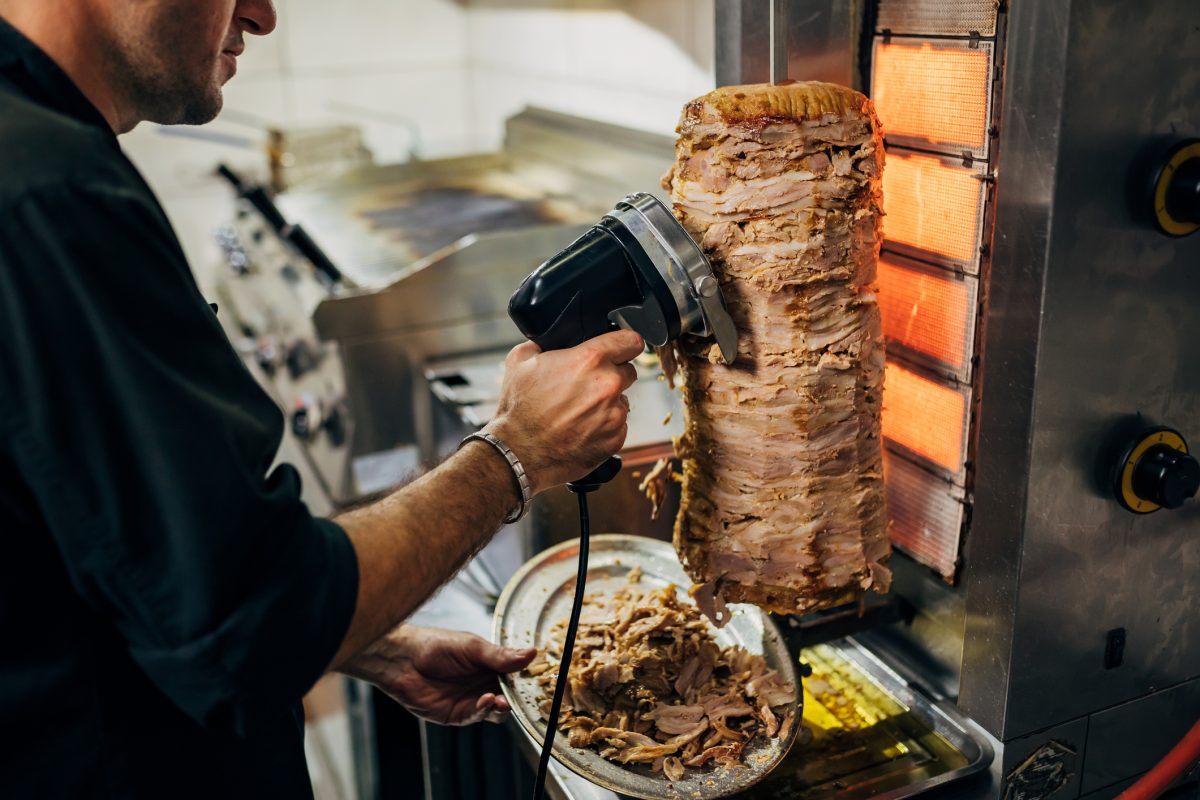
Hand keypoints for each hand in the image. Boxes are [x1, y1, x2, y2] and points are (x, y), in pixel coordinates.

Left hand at [338, 625, 535, 725]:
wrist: (404, 660)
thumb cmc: (436, 646)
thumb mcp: (473, 647)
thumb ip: (500, 656)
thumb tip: (532, 653)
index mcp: (490, 665)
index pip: (515, 675)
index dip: (526, 679)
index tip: (538, 679)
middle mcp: (483, 684)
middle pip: (510, 696)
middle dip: (518, 698)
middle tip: (523, 696)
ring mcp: (471, 700)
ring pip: (497, 711)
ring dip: (502, 707)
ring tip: (501, 699)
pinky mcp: (458, 715)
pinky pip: (478, 716)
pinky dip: (485, 710)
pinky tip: (486, 700)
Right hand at [486, 329, 643, 492]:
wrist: (519, 453)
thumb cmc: (519, 409)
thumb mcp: (520, 362)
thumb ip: (541, 345)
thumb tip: (546, 342)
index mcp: (590, 360)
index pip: (631, 341)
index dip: (625, 343)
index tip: (623, 348)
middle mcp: (608, 386)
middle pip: (628, 372)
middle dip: (612, 375)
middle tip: (587, 385)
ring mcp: (614, 415)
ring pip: (622, 401)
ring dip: (607, 404)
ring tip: (578, 412)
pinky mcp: (616, 439)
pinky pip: (618, 426)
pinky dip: (605, 427)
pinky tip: (582, 429)